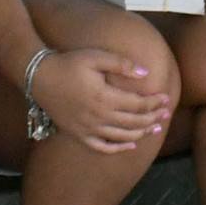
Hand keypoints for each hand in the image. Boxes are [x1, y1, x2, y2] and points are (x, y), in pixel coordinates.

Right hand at [30, 45, 170, 154]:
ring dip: (141, 133)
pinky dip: (118, 148)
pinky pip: (102, 147)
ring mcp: (88, 128)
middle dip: (152, 118)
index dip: (154, 102)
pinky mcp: (78, 134)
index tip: (166, 99)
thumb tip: (145, 73)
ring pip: (122, 137)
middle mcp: (98, 117)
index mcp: (104, 97)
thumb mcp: (96, 56)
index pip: (137, 104)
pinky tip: (130, 145)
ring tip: (154, 128)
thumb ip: (122, 64)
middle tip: (165, 114)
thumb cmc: (69, 63)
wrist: (39, 77)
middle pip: (133, 122)